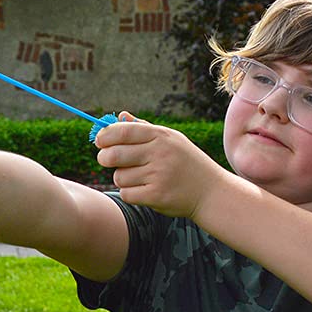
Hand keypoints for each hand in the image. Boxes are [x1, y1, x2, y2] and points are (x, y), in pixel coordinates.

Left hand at [93, 112, 222, 220]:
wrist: (212, 192)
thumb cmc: (187, 163)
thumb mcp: (172, 140)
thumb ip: (144, 128)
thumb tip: (120, 116)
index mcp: (162, 136)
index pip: (123, 131)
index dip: (105, 135)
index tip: (99, 141)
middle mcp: (160, 153)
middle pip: (114, 154)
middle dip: (105, 158)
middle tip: (107, 160)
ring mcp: (158, 175)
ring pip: (119, 176)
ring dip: (123, 179)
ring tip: (140, 178)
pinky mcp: (156, 195)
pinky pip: (127, 193)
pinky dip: (131, 194)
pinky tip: (145, 191)